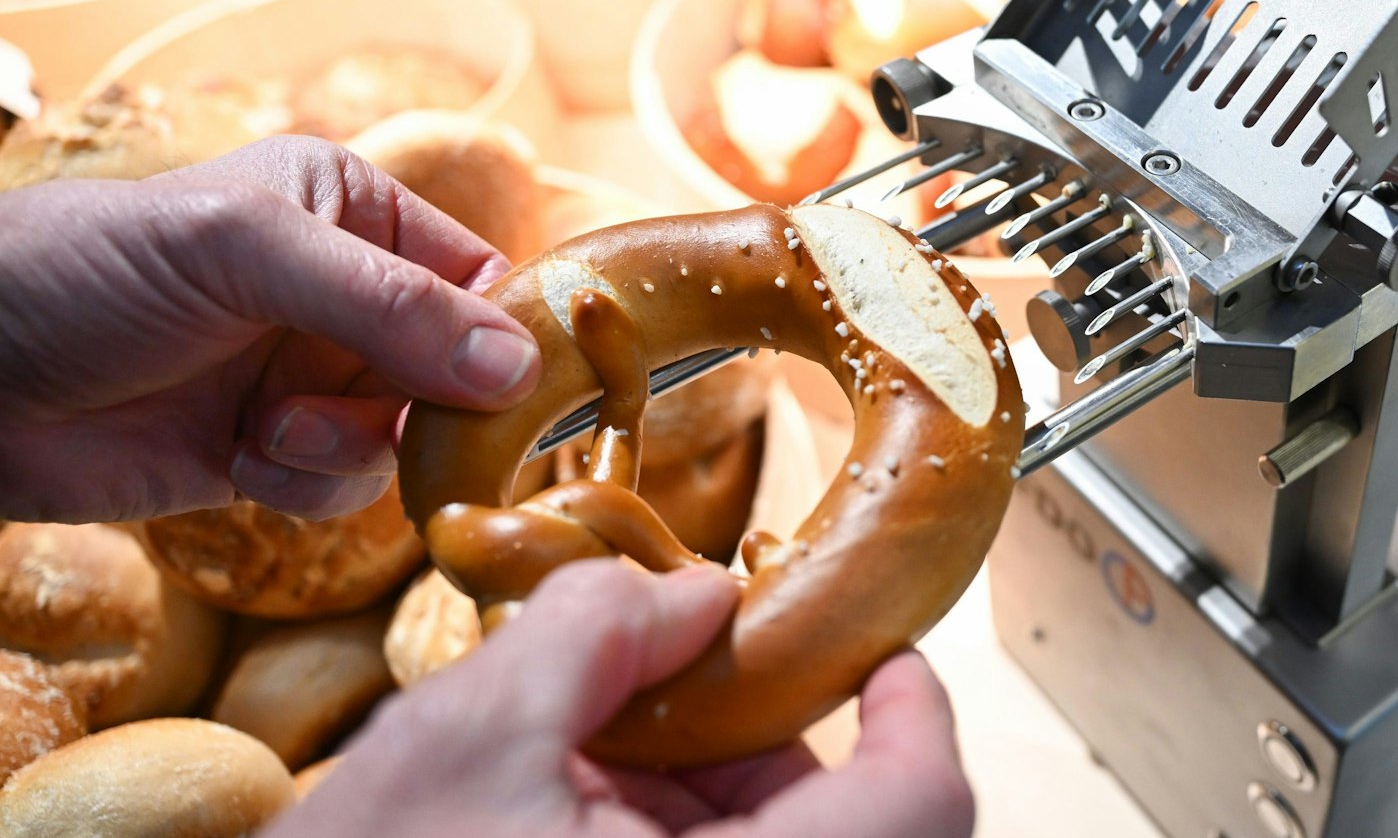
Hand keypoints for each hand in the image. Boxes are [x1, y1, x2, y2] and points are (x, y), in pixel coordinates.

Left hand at [0, 136, 541, 522]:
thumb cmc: (87, 273)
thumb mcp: (247, 254)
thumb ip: (387, 305)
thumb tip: (516, 365)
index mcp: (350, 210)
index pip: (479, 275)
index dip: (504, 333)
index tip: (518, 389)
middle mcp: (342, 290)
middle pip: (456, 367)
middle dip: (421, 403)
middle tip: (388, 419)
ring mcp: (306, 372)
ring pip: (405, 434)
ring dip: (349, 448)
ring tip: (267, 430)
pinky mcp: (268, 449)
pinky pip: (346, 484)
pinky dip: (307, 484)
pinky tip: (240, 464)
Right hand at [272, 561, 976, 837]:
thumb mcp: (464, 742)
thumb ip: (591, 634)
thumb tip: (688, 594)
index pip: (921, 803)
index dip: (914, 710)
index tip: (879, 648)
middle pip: (846, 830)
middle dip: (769, 740)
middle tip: (688, 677)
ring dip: (708, 798)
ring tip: (594, 753)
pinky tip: (571, 815)